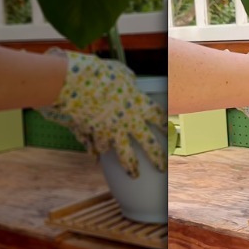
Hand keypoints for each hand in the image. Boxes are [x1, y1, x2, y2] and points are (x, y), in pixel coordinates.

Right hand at [38, 49, 166, 177]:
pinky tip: (96, 159)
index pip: (158, 118)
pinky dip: (96, 151)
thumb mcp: (122, 73)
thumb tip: (131, 82)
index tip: (171, 134)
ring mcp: (113, 131)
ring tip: (134, 175)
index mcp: (141, 105)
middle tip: (162, 168)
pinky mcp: (95, 134)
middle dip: (157, 157)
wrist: (76, 84)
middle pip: (149, 144)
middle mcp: (130, 122)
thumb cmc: (101, 74)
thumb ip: (129, 80)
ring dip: (131, 165)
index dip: (165, 126)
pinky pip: (97, 146)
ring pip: (125, 154)